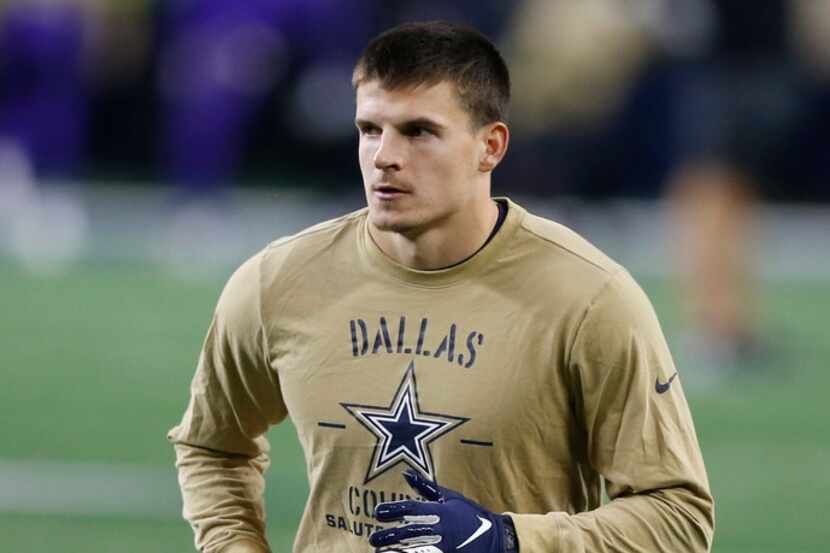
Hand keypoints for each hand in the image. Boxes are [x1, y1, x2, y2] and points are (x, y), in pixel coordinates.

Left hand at [369, 469, 516, 552]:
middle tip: (373, 538)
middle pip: (411, 532)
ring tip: (380, 551)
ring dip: (397, 550)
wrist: (497, 539)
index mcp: (442, 512)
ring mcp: (446, 546)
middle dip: (390, 535)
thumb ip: (427, 488)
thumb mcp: (451, 498)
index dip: (394, 510)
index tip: (377, 512)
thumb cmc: (471, 515)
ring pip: (415, 549)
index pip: (413, 510)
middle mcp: (442, 529)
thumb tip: (406, 474)